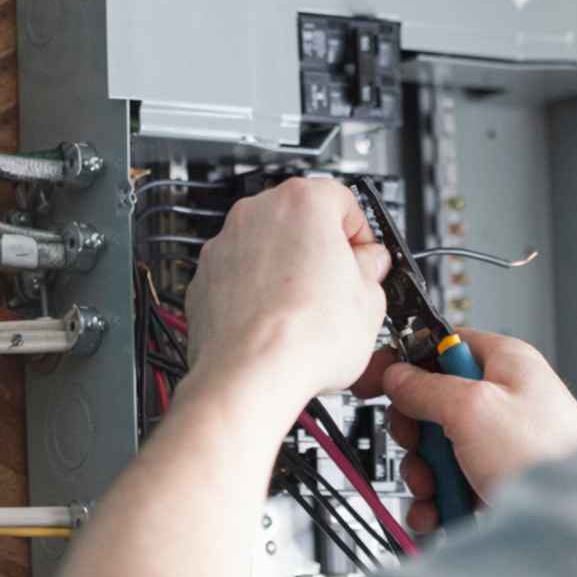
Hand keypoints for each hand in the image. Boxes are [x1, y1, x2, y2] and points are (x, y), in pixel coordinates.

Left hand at [182, 178, 389, 416]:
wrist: (250, 376)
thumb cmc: (304, 337)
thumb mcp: (371, 300)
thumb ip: (372, 269)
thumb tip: (368, 266)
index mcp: (303, 202)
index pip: (344, 201)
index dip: (361, 234)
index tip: (366, 259)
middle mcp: (257, 213)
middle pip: (302, 220)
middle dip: (322, 249)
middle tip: (341, 286)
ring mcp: (225, 244)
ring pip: (267, 247)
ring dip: (287, 270)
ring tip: (307, 312)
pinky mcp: (204, 279)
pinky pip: (240, 276)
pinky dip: (256, 292)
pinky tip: (277, 323)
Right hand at [354, 329, 576, 532]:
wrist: (572, 521)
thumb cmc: (547, 454)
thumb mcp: (474, 407)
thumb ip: (428, 387)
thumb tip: (398, 375)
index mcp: (505, 363)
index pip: (443, 345)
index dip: (408, 361)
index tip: (377, 377)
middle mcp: (503, 399)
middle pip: (434, 403)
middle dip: (416, 433)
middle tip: (420, 446)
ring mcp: (499, 443)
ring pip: (438, 448)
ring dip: (425, 472)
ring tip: (435, 487)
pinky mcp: (495, 481)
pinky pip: (450, 484)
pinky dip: (437, 500)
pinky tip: (439, 511)